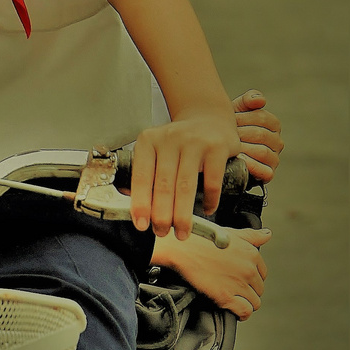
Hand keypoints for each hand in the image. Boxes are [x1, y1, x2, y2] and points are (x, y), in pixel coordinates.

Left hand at [130, 109, 240, 239]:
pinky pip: (212, 181)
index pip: (141, 176)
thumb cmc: (178, 141)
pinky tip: (207, 210)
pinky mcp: (216, 148)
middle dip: (162, 214)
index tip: (141, 223)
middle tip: (161, 231)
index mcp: (148, 141)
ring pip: (186, 185)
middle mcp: (169, 139)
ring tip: (182, 231)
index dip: (140, 203)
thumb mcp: (156, 150)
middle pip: (163, 184)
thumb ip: (146, 173)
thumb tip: (133, 204)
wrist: (207, 118)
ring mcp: (193, 142)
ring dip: (183, 214)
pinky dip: (209, 200)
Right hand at [152, 227, 271, 320]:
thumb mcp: (227, 232)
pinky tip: (233, 309)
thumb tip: (267, 235)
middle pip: (259, 288)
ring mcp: (238, 284)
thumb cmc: (199, 237)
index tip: (239, 277)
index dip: (251, 277)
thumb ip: (250, 235)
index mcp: (251, 253)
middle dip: (248, 289)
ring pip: (254, 302)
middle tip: (232, 286)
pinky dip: (241, 313)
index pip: (262, 273)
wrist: (178, 246)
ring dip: (245, 302)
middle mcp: (249, 269)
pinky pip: (245, 311)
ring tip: (232, 298)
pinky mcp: (226, 297)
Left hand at [231, 89, 283, 182]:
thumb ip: (248, 100)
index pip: (262, 117)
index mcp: (272, 124)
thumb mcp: (237, 110)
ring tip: (228, 147)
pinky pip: (265, 171)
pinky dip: (252, 166)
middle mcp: (277, 141)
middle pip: (261, 134)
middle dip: (240, 133)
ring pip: (263, 152)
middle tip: (224, 134)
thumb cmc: (229, 125)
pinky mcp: (268, 173)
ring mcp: (274, 158)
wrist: (219, 147)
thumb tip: (259, 100)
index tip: (229, 120)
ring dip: (244, 149)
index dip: (242, 118)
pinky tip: (239, 160)